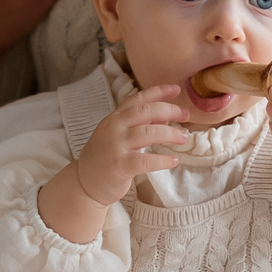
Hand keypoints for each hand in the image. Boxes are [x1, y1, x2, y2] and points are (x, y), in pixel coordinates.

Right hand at [77, 84, 190, 204]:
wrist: (85, 183)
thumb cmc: (106, 158)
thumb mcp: (121, 136)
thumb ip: (141, 124)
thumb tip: (165, 115)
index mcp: (115, 118)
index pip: (137, 99)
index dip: (158, 92)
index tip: (176, 89)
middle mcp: (114, 128)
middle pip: (145, 111)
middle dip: (169, 110)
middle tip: (186, 114)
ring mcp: (115, 146)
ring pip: (148, 132)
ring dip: (169, 133)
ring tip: (183, 138)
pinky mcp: (119, 166)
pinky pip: (145, 160)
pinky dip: (162, 160)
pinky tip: (174, 160)